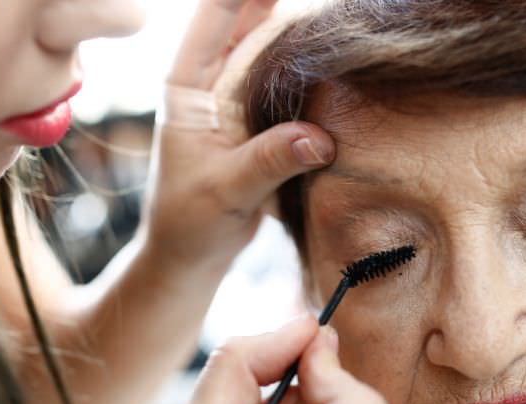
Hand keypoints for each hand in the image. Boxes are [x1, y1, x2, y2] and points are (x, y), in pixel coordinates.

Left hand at [145, 0, 333, 272]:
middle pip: (246, 20)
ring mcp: (236, 99)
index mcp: (187, 86)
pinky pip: (289, 82)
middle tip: (325, 2)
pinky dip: (311, 69)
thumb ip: (270, 160)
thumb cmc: (190, 223)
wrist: (190, 255)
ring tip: (334, 19)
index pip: (214, 17)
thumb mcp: (227, 191)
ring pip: (271, 46)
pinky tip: (338, 55)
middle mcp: (210, 83)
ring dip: (298, 29)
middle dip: (276, 3)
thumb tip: (322, 139)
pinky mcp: (260, 120)